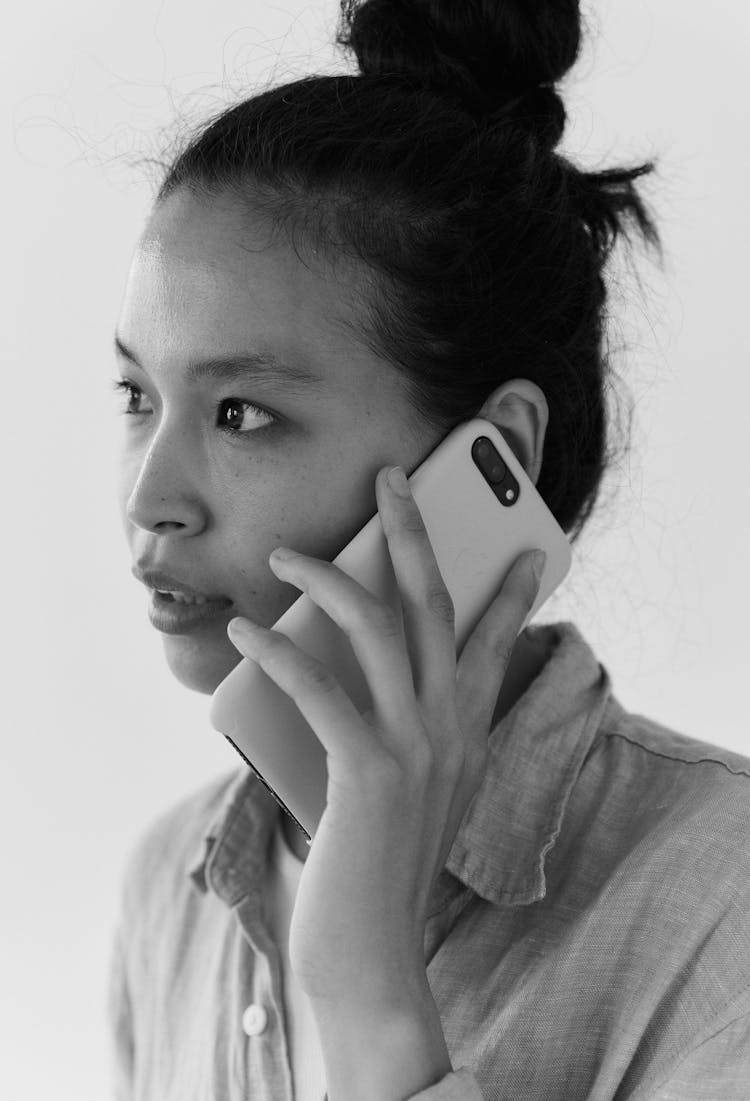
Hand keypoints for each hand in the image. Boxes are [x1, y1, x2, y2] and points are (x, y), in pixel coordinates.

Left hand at [226, 464, 544, 1008]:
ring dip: (327, 576)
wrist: (377, 955)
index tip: (528, 548)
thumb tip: (348, 672)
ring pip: (377, 624)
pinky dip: (278, 649)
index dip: (513, 589)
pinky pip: (318, 686)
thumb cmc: (384, 869)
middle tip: (393, 477)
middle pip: (434, 602)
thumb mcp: (414, 790)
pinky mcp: (366, 770)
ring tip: (284, 554)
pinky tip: (247, 628)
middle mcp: (451, 727)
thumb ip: (402, 732)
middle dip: (413, 530)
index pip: (499, 640)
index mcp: (468, 731)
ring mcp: (414, 746)